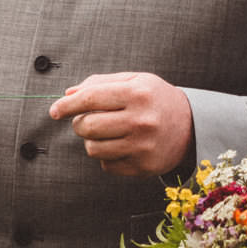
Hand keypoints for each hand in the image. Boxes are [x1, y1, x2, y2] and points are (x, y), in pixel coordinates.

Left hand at [48, 71, 192, 176]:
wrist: (192, 125)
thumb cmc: (156, 98)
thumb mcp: (134, 80)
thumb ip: (100, 83)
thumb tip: (68, 94)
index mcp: (137, 94)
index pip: (90, 99)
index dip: (66, 105)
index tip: (54, 110)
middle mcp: (141, 121)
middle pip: (87, 126)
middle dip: (79, 123)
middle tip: (87, 119)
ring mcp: (143, 147)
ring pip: (93, 149)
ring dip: (91, 140)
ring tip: (106, 132)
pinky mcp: (143, 167)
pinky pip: (107, 165)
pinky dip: (107, 156)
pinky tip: (122, 145)